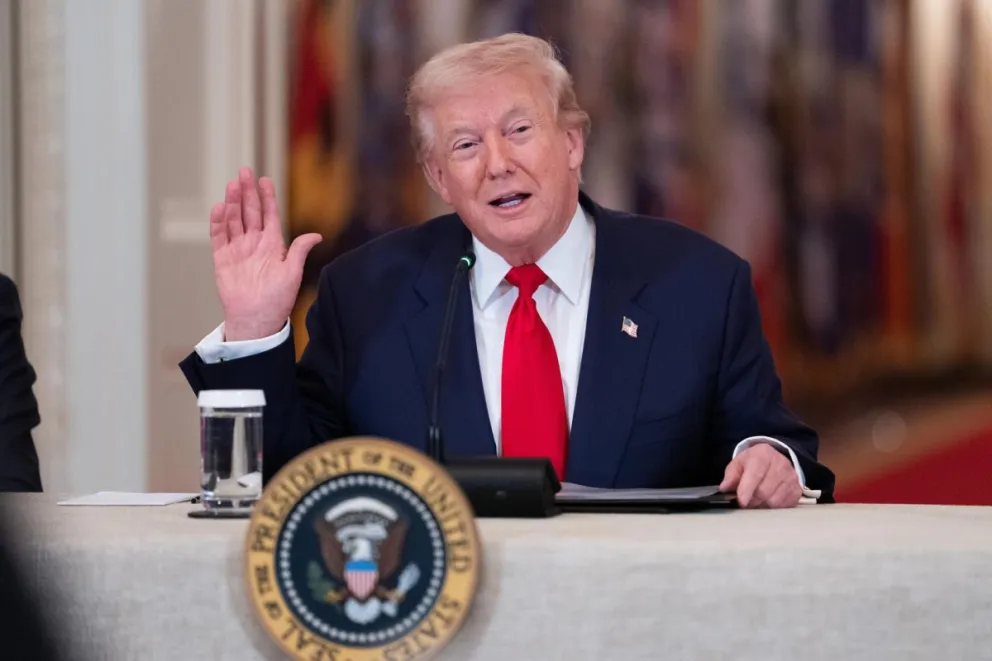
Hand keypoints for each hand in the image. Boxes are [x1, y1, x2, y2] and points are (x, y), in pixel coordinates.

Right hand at [210, 167, 321, 340]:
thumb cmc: (277, 299)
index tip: (264, 180)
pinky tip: (220, 208)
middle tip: (245, 172)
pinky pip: (219, 237)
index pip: (269, 214)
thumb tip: (317, 235)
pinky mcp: (222, 259)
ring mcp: (237, 249)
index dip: (267, 197)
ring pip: (233, 220)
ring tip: (233, 185)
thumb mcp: (293, 273)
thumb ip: (299, 251)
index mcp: (272, 244)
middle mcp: (254, 243)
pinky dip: (218, 222)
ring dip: (233, 202)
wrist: (256, 318)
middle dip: (247, 192)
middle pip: (249, 211)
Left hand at [719, 444, 800, 508]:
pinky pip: (783, 506)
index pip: (755, 475)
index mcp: (763, 454)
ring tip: (756, 500)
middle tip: (745, 501)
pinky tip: (767, 501)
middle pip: (763, 492)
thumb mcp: (739, 463)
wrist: (774, 459)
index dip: (746, 490)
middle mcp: (780, 464)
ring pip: (774, 501)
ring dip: (762, 505)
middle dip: (751, 500)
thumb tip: (724, 488)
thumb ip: (731, 475)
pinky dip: (773, 508)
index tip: (740, 501)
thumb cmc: (754, 462)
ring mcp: (791, 477)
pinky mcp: (797, 490)